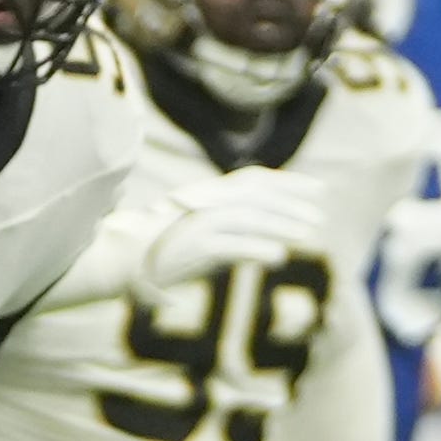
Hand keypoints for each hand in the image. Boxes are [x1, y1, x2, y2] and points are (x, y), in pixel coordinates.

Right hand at [138, 167, 325, 294]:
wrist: (120, 260)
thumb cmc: (162, 251)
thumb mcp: (204, 238)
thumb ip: (235, 237)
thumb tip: (271, 247)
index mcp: (210, 196)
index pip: (255, 180)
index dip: (288, 182)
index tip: (318, 189)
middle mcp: (207, 204)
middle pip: (257, 196)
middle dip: (291, 202)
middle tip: (320, 214)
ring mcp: (200, 224)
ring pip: (249, 218)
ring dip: (281, 224)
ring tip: (309, 234)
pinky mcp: (192, 249)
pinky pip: (230, 245)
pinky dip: (256, 248)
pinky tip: (279, 256)